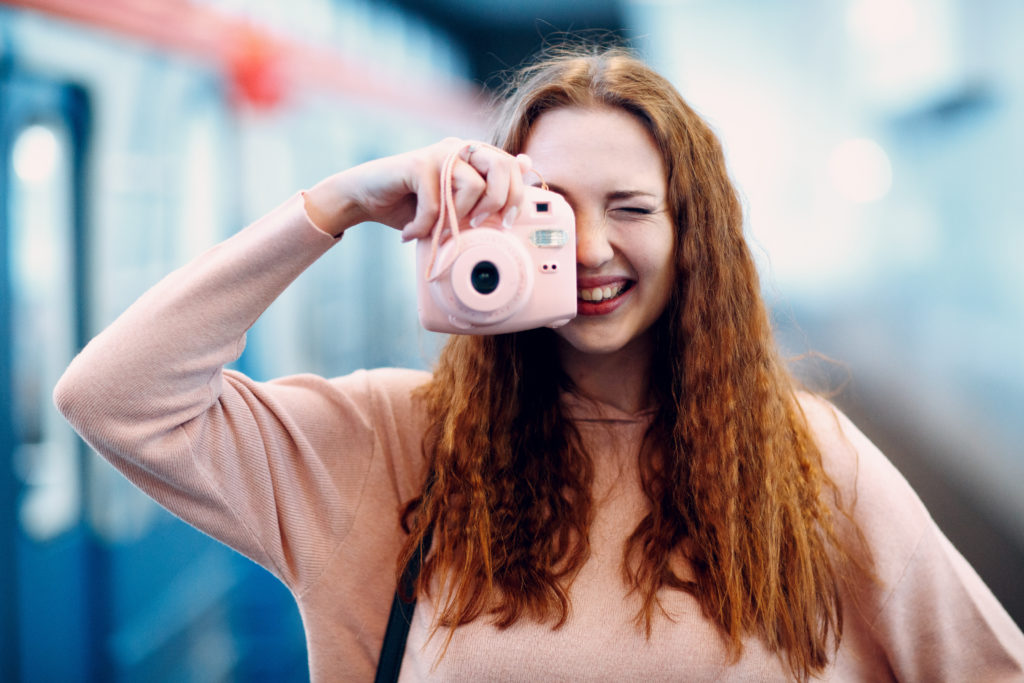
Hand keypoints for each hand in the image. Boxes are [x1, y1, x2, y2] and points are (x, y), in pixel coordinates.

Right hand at [304, 138, 531, 238]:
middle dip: (497, 202)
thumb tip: (521, 183)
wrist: (364, 200)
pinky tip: (411, 233)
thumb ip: (482, 199)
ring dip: (457, 219)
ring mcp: (439, 154)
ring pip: (473, 186)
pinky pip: (437, 203)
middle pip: (500, 167)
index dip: (517, 195)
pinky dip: (424, 226)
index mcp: (472, 156)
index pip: (510, 166)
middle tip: (477, 226)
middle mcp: (459, 148)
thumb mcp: (453, 209)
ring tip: (438, 231)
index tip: (506, 223)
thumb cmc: (411, 206)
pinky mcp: (418, 164)